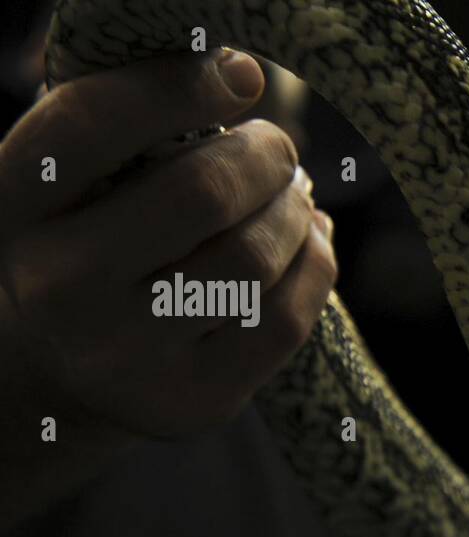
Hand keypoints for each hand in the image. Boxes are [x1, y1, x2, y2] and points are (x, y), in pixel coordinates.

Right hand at [0, 49, 334, 440]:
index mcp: (12, 209)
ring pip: (254, 257)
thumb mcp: (71, 184)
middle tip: (276, 147)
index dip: (180, 89)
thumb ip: (126, 128)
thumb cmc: (84, 245)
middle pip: (202, 193)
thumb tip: (238, 78)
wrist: (64, 375)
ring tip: (291, 195)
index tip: (242, 76)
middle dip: (263, 156)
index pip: (93, 126)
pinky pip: (286, 319)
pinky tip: (306, 241)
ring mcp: (126, 357)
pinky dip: (313, 264)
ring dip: (293, 211)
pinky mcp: (194, 402)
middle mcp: (57, 289)